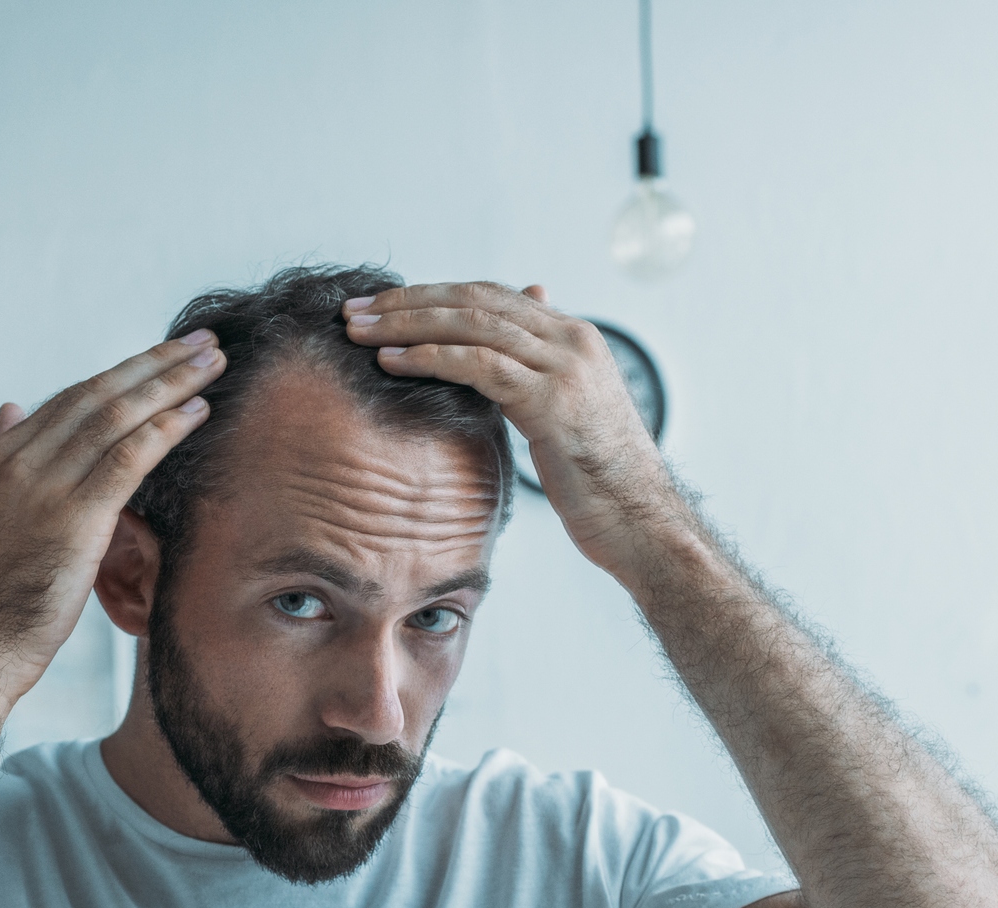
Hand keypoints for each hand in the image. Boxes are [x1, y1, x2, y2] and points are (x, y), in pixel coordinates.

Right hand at [0, 332, 226, 712]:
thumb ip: (1, 461)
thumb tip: (9, 409)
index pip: (70, 401)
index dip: (121, 375)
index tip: (160, 357)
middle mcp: (19, 462)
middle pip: (98, 395)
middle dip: (154, 364)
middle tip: (201, 341)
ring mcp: (44, 486)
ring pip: (118, 416)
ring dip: (171, 384)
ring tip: (213, 362)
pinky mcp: (74, 517)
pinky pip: (129, 458)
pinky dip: (166, 428)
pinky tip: (198, 411)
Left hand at [341, 282, 681, 575]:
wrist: (642, 522)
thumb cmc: (600, 481)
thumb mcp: (564, 416)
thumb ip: (534, 377)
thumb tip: (498, 364)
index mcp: (572, 337)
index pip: (489, 295)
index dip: (431, 295)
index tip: (381, 305)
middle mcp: (572, 339)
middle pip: (474, 299)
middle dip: (408, 301)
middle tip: (355, 309)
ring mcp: (565, 366)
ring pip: (471, 323)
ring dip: (407, 323)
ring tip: (359, 330)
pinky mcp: (554, 400)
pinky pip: (478, 364)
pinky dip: (429, 357)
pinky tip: (390, 362)